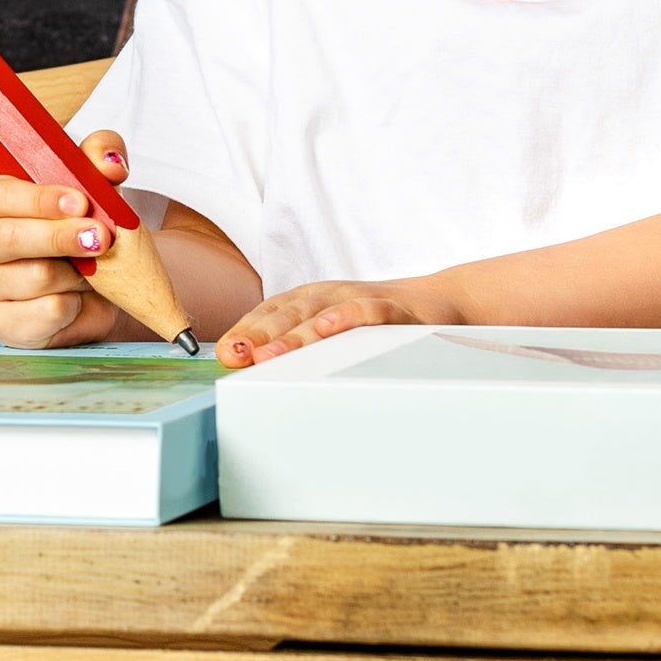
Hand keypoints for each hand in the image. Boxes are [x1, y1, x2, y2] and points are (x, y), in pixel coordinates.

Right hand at [0, 130, 134, 349]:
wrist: (98, 291)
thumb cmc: (84, 229)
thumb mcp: (95, 186)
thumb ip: (101, 159)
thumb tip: (110, 163)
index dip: (39, 199)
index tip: (80, 201)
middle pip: (8, 238)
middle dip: (58, 237)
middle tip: (100, 237)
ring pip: (34, 278)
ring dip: (76, 273)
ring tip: (92, 269)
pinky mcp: (4, 324)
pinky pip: (46, 313)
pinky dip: (75, 304)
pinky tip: (79, 296)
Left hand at [217, 274, 453, 366]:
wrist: (436, 301)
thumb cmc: (374, 321)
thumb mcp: (330, 330)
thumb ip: (293, 345)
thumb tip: (249, 365)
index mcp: (309, 300)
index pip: (269, 312)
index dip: (246, 330)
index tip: (225, 353)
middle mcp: (328, 295)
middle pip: (288, 313)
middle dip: (259, 335)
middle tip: (237, 357)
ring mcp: (358, 298)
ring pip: (320, 314)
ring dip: (292, 334)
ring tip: (268, 354)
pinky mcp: (392, 308)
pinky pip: (366, 311)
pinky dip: (346, 318)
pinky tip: (328, 328)